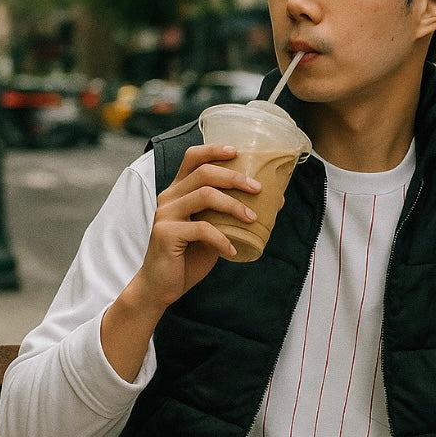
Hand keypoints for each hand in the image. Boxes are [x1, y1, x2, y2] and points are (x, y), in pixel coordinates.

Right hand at [136, 143, 261, 309]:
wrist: (161, 286)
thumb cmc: (189, 257)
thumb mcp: (214, 230)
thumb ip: (231, 215)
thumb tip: (274, 202)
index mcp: (178, 191)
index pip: (192, 158)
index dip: (214, 150)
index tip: (237, 152)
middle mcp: (169, 197)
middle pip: (203, 172)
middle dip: (234, 177)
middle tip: (258, 188)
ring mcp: (166, 214)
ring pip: (204, 195)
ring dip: (233, 205)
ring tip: (253, 218)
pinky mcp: (166, 233)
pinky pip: (202, 229)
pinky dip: (222, 239)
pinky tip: (232, 250)